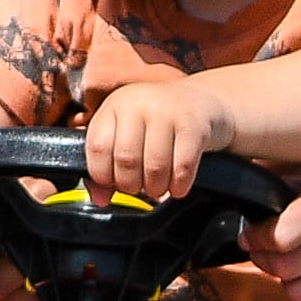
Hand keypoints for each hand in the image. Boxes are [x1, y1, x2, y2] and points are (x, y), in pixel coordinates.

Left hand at [85, 78, 233, 207]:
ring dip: (156, 188)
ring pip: (155, 166)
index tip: (113, 184)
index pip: (97, 147)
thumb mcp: (128, 135)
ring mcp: (167, 111)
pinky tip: (178, 186)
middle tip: (139, 187)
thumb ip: (107, 166)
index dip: (102, 175)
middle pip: (126, 159)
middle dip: (131, 185)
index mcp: (114, 106)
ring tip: (158, 187)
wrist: (203, 101)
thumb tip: (99, 199)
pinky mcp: (194, 124)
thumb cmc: (158, 124)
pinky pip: (182, 166)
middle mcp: (138, 103)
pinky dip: (179, 185)